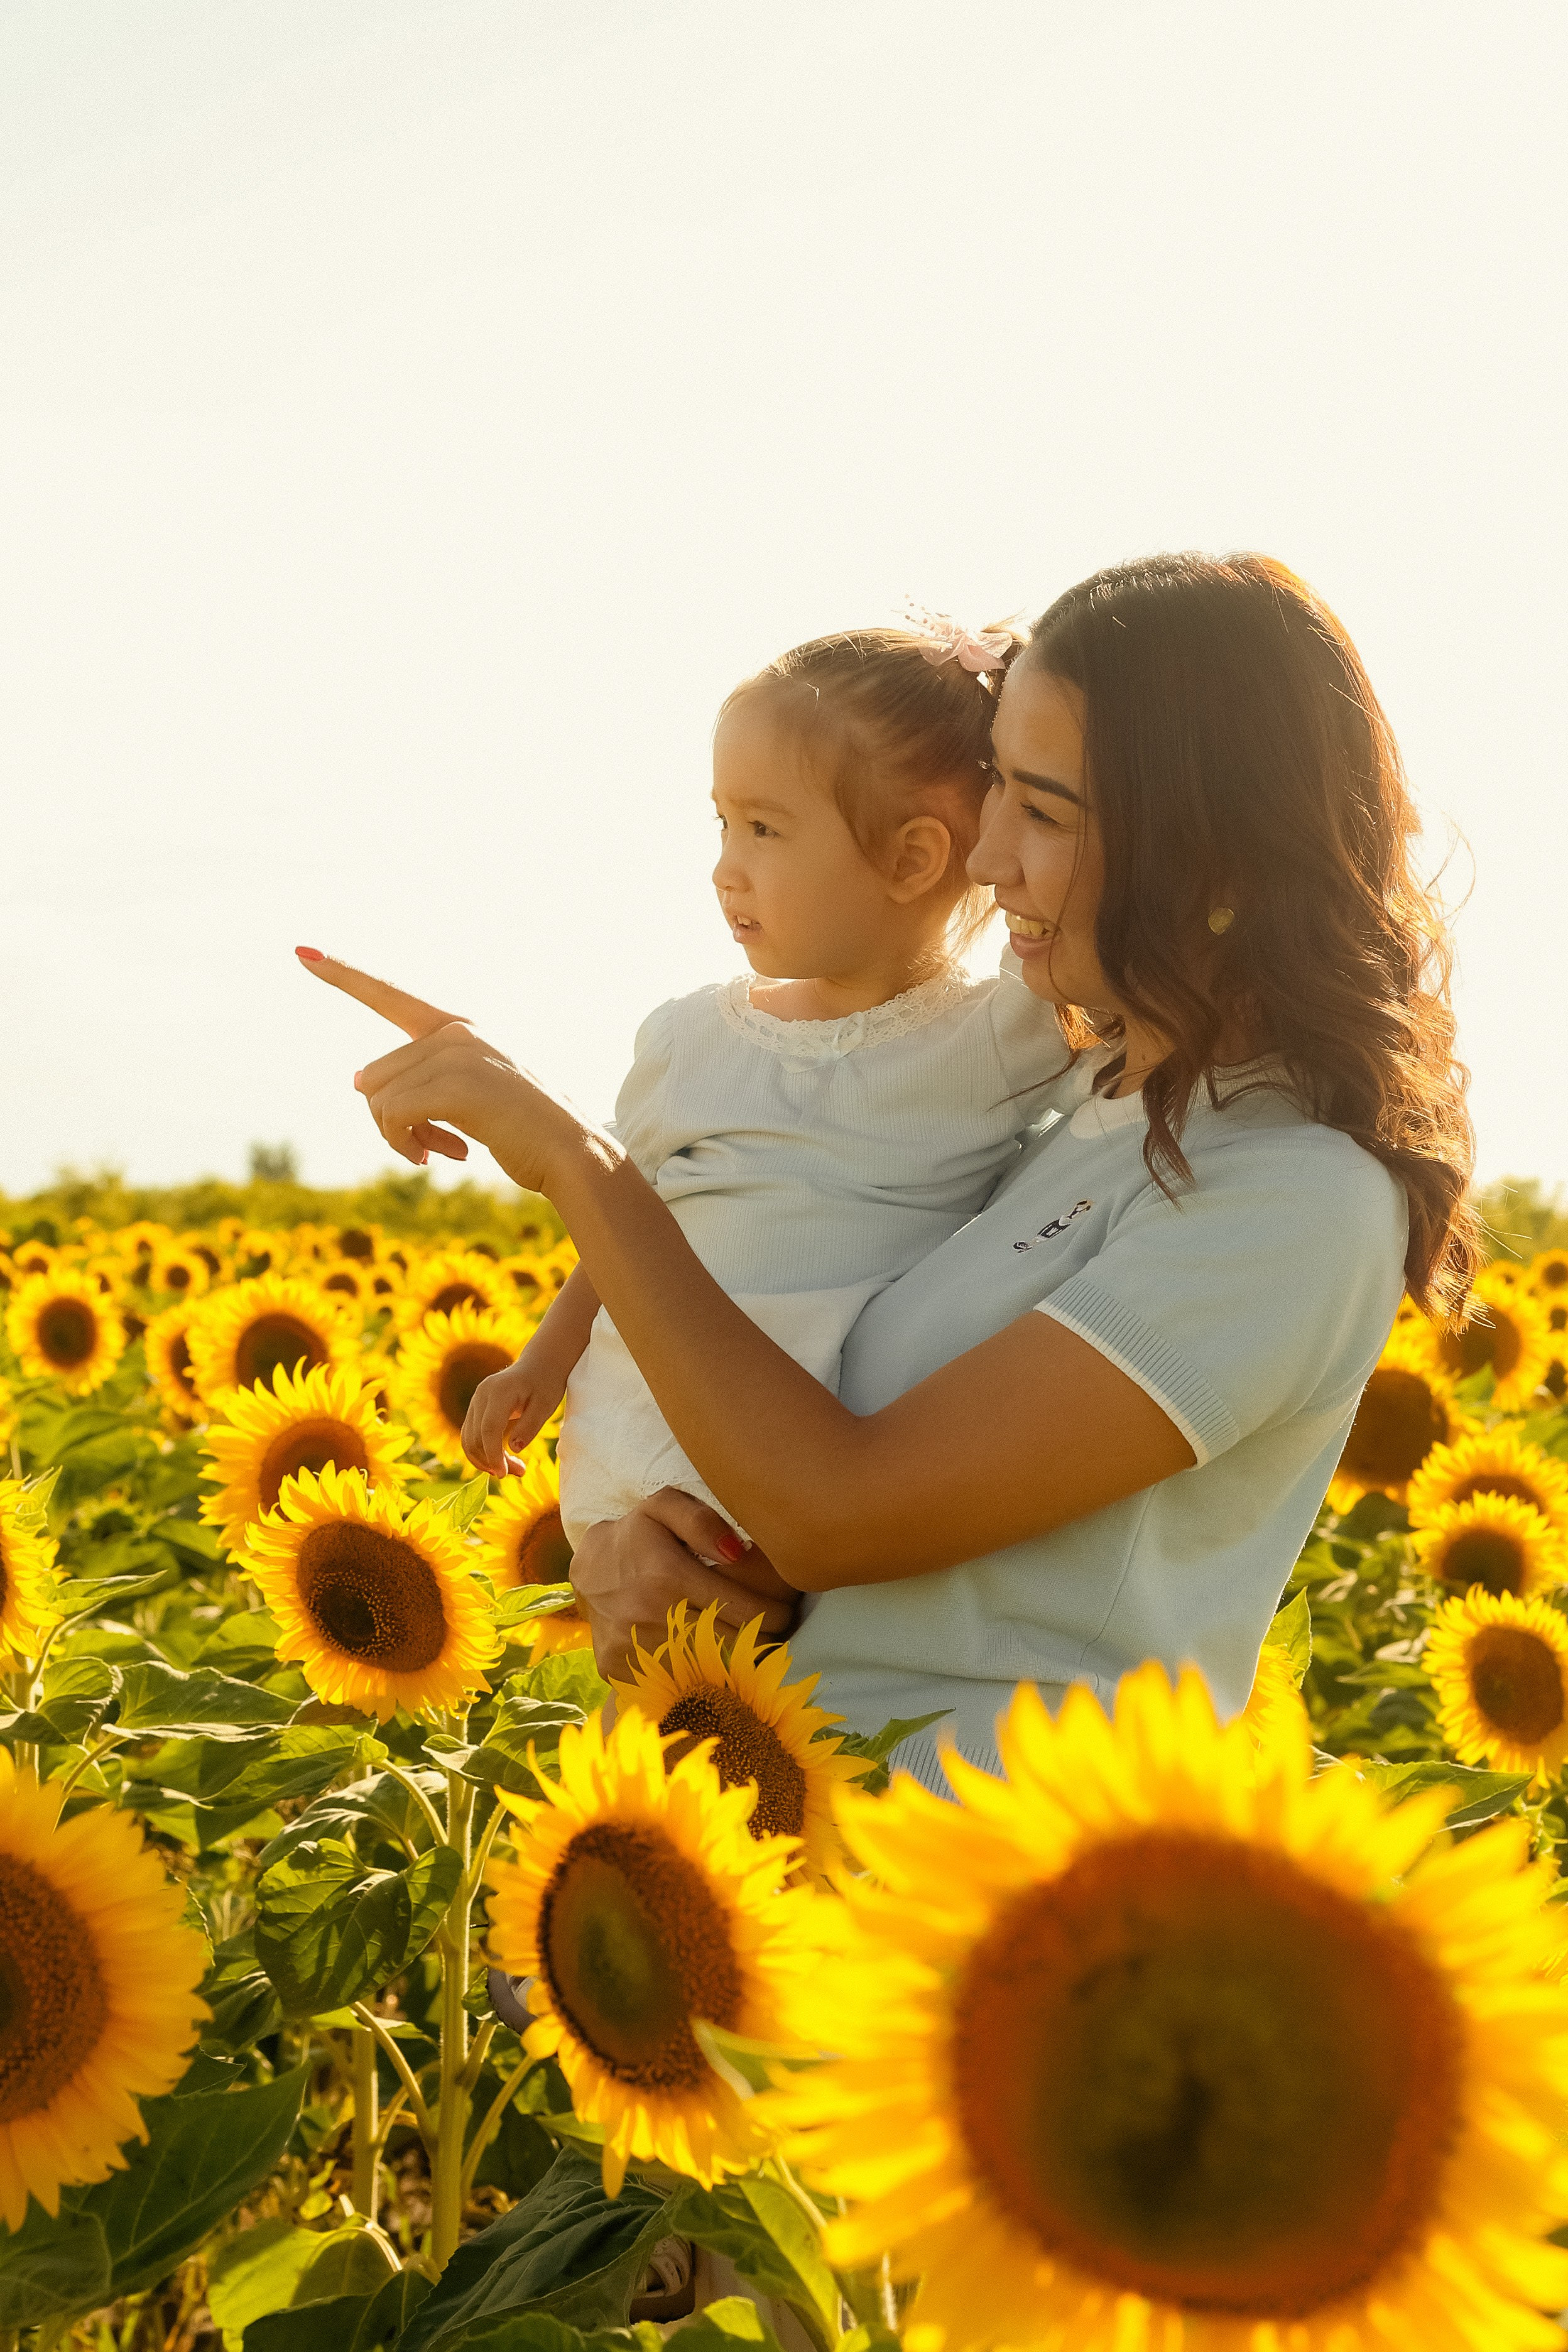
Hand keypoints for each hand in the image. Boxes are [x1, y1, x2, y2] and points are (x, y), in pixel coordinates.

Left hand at [294, 948, 587, 1190]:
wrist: (570, 1151)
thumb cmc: (523, 1130)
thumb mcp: (469, 1096)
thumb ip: (420, 1080)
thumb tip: (357, 1081)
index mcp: (459, 1028)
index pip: (390, 994)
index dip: (344, 975)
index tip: (302, 950)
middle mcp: (455, 1033)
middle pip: (373, 1075)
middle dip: (390, 1121)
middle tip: (430, 1146)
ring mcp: (457, 1055)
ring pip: (377, 1098)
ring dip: (398, 1137)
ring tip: (438, 1151)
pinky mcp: (455, 1087)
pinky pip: (392, 1116)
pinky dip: (404, 1144)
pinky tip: (442, 1156)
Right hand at [463, 1347, 569, 1476]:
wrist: (539, 1363)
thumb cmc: (546, 1383)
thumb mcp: (546, 1405)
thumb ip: (530, 1426)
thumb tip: (514, 1449)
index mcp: (500, 1392)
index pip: (489, 1429)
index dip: (494, 1455)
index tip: (505, 1474)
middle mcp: (482, 1394)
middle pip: (475, 1437)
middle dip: (491, 1461)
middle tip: (518, 1473)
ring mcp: (476, 1400)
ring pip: (469, 1438)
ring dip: (485, 1460)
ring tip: (510, 1470)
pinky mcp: (476, 1407)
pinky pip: (471, 1434)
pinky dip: (481, 1451)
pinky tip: (498, 1461)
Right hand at [569, 1490, 797, 1680]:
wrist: (586, 1570)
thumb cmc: (638, 1535)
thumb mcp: (665, 1508)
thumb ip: (702, 1520)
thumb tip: (737, 1551)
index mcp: (667, 1575)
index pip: (746, 1611)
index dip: (777, 1616)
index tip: (784, 1612)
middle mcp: (649, 1615)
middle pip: (732, 1646)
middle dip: (761, 1641)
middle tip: (771, 1631)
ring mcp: (631, 1648)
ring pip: (706, 1671)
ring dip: (733, 1662)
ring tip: (743, 1645)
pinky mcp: (618, 1670)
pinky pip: (672, 1683)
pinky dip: (695, 1677)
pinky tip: (704, 1661)